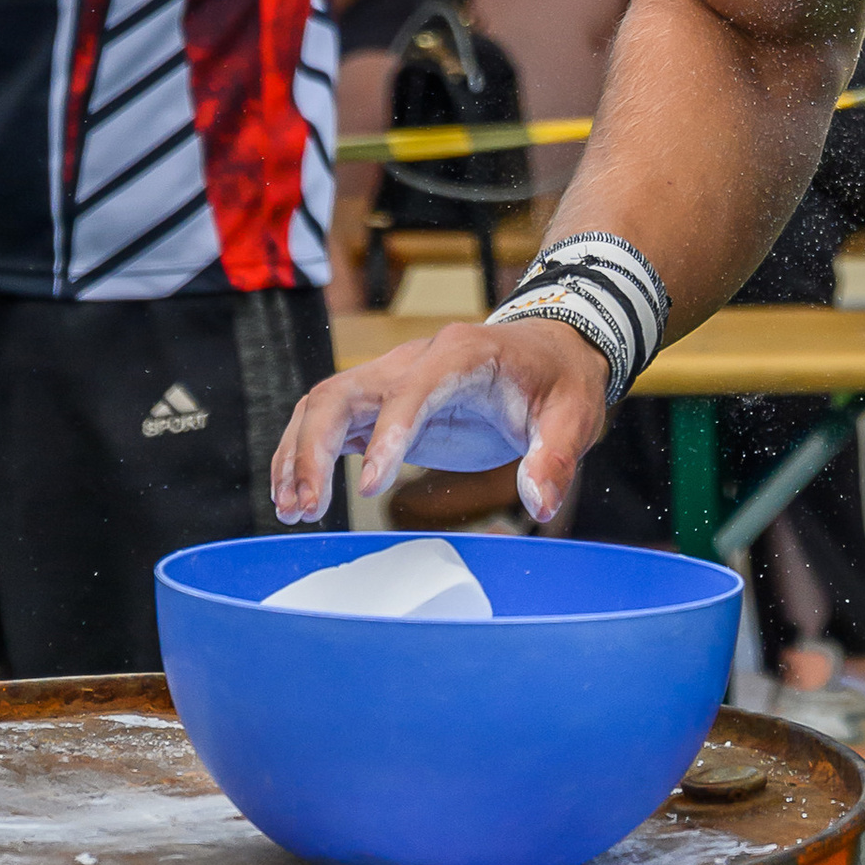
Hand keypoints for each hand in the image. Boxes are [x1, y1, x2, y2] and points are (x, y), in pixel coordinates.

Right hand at [271, 317, 612, 529]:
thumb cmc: (558, 381)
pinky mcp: (384, 404)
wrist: (549, 353)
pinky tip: (299, 499)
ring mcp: (392, 380)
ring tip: (291, 511)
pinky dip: (307, 456)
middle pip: (342, 392)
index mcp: (461, 354)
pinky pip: (332, 422)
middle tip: (306, 509)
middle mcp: (414, 360)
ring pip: (324, 406)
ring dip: (298, 455)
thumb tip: (537, 504)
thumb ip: (555, 458)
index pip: (411, 388)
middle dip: (313, 449)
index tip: (369, 488)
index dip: (388, 435)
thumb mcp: (573, 417)